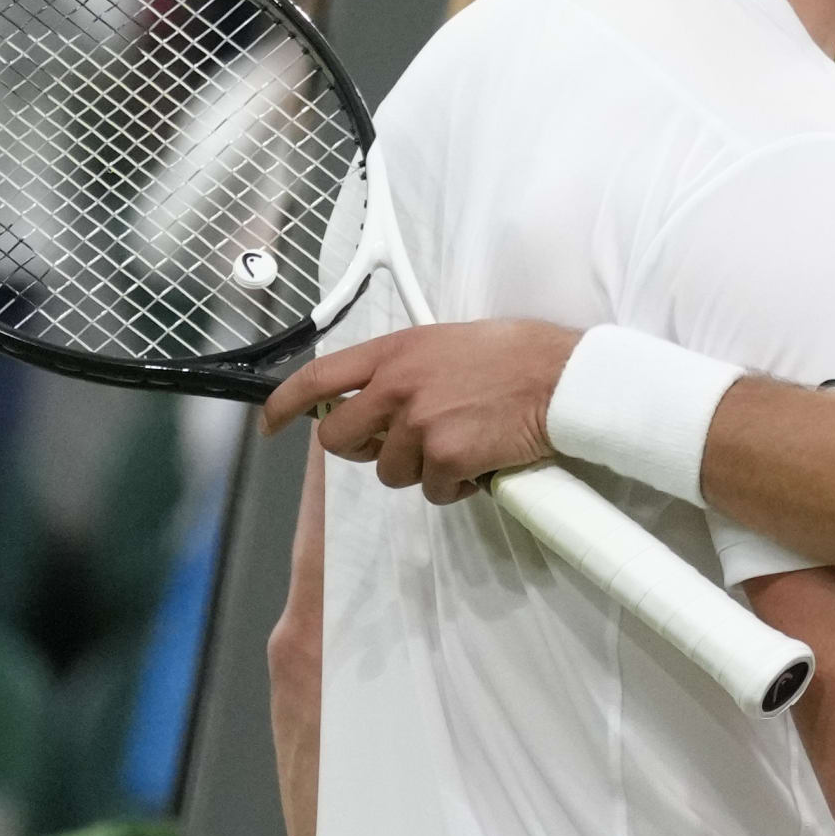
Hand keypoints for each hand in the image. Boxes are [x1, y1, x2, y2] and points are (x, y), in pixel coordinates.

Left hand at [263, 319, 584, 500]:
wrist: (562, 377)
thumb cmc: (515, 355)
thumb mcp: (445, 343)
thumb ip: (403, 369)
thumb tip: (379, 403)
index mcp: (392, 352)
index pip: (317, 378)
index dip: (285, 406)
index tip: (272, 424)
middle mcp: (396, 387)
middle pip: (339, 438)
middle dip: (361, 451)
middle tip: (397, 448)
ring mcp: (419, 425)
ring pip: (389, 472)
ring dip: (421, 470)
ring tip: (461, 447)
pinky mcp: (447, 458)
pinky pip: (434, 492)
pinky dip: (457, 488)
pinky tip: (481, 464)